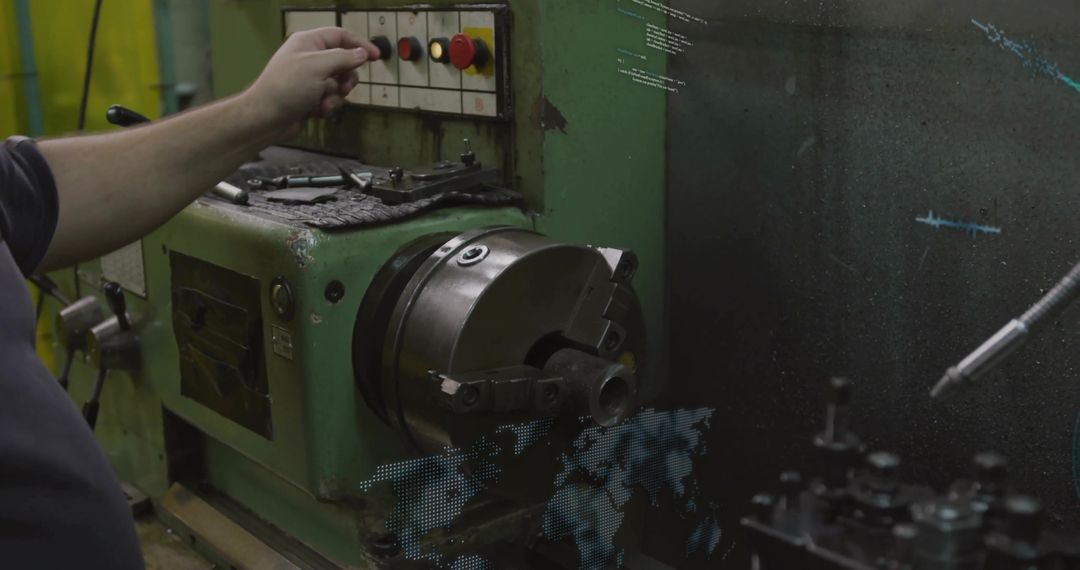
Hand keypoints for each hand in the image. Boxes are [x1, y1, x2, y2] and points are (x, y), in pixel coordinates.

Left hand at [244, 27, 379, 139]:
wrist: (267, 118)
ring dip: (335, 96)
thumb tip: (362, 54)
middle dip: (346, 77)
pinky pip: (330, 98)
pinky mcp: (311, 97)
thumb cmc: (288, 87)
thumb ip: (343, 58)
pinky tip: (317, 111)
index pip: (340, 36)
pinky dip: (327, 106)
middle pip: (343, 62)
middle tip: (344, 87)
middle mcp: (310, 58)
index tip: (375, 57)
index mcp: (309, 43)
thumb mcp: (318, 67)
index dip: (359, 44)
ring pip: (338, 83)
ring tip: (324, 103)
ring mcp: (310, 78)